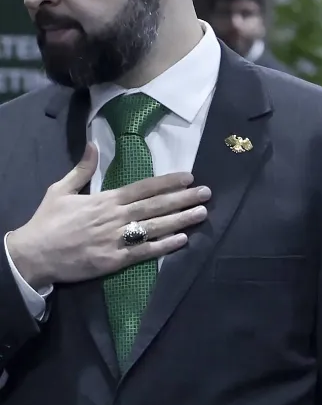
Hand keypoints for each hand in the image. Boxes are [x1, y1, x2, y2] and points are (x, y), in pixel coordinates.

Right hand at [6, 144, 209, 290]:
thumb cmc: (47, 222)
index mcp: (104, 200)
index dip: (167, 182)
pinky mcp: (114, 260)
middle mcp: (114, 217)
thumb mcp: (60, 190)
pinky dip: (164, 246)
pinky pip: (144, 252)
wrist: (32, 255)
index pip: (142, 188)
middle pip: (155, 206)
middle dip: (183, 198)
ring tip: (202, 213)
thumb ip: (82, 169)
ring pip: (155, 227)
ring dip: (181, 220)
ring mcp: (116, 239)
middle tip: (206, 193)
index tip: (188, 177)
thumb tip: (93, 144)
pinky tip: (183, 240)